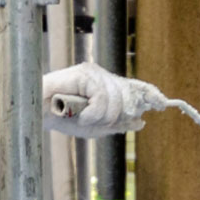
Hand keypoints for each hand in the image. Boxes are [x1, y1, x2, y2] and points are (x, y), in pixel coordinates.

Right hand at [43, 62, 166, 136]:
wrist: (39, 114)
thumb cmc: (63, 119)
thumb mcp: (95, 126)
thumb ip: (118, 123)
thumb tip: (141, 121)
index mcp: (107, 86)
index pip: (134, 87)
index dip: (149, 94)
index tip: (161, 104)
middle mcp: (103, 77)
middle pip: (128, 97)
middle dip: (115, 116)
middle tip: (92, 121)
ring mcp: (94, 73)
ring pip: (116, 100)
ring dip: (100, 116)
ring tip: (82, 117)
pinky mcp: (85, 74)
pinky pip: (102, 97)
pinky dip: (92, 111)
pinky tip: (80, 113)